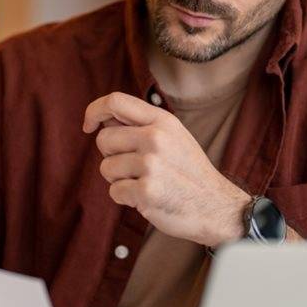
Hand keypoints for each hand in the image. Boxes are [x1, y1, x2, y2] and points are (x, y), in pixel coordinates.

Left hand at [83, 92, 250, 248]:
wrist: (216, 206)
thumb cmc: (188, 171)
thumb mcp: (173, 136)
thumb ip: (141, 125)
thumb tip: (103, 119)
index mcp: (161, 120)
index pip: (114, 101)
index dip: (94, 111)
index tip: (89, 126)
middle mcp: (155, 138)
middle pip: (103, 139)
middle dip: (111, 156)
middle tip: (134, 167)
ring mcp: (151, 165)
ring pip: (106, 168)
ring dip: (119, 180)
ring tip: (145, 182)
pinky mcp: (146, 191)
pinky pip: (114, 192)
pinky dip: (125, 198)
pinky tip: (146, 198)